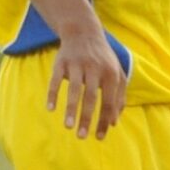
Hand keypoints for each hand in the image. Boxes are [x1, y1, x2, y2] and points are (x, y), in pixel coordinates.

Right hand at [48, 20, 126, 138]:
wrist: (84, 32)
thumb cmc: (102, 58)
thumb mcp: (116, 73)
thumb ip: (118, 97)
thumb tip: (113, 122)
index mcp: (111, 73)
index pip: (108, 102)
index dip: (104, 121)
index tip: (99, 137)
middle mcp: (95, 68)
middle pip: (91, 97)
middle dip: (87, 118)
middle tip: (82, 137)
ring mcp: (77, 64)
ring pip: (74, 90)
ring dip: (71, 109)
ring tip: (68, 126)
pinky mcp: (62, 62)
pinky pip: (56, 80)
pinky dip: (53, 94)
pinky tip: (50, 108)